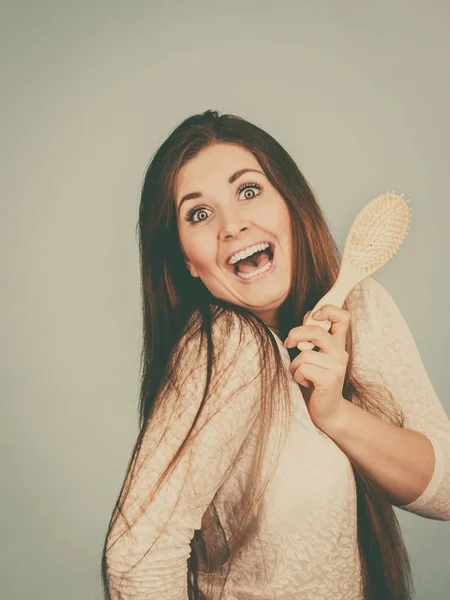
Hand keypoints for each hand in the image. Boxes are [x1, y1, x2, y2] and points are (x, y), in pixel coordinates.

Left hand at [284, 305, 350, 429]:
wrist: (328, 410)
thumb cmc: (316, 380)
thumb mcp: (315, 355)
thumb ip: (313, 337)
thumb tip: (308, 314)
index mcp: (338, 343)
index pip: (343, 317)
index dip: (328, 309)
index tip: (313, 316)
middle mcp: (340, 352)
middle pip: (317, 332)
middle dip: (296, 334)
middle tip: (289, 343)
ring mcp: (336, 366)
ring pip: (304, 354)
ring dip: (294, 365)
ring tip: (301, 374)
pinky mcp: (329, 380)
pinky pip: (303, 368)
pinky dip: (297, 375)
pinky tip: (305, 383)